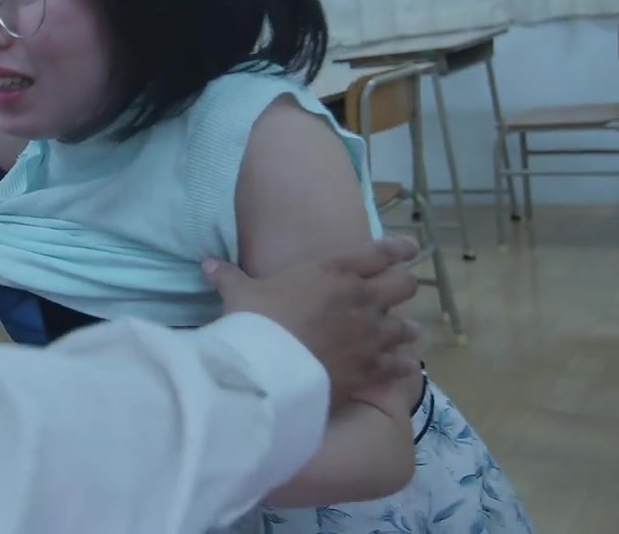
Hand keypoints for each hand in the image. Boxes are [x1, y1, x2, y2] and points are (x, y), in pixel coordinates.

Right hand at [202, 236, 422, 409]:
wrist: (267, 370)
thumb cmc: (256, 323)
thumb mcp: (239, 294)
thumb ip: (229, 276)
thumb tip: (207, 262)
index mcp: (334, 271)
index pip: (380, 251)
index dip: (399, 248)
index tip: (409, 248)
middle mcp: (361, 298)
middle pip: (404, 284)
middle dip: (404, 286)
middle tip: (399, 290)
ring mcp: (372, 335)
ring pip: (407, 326)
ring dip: (407, 328)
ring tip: (410, 332)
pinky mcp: (372, 369)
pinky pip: (400, 365)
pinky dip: (402, 366)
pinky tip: (403, 367)